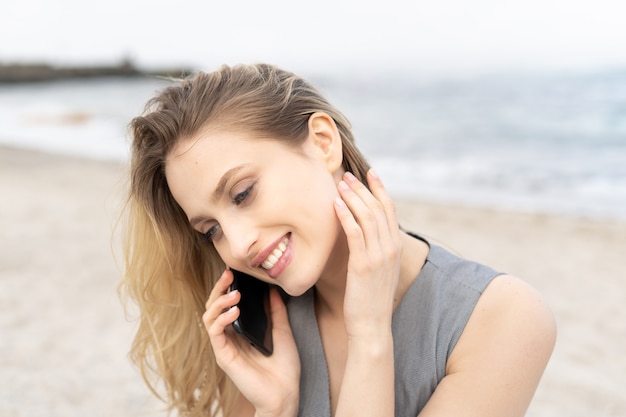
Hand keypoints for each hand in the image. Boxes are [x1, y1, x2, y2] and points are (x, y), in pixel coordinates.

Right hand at [203, 269, 299, 416]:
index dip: (227, 287)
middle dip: (219, 288)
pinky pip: (215, 333)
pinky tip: (234, 311)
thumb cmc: (284, 367)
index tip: (234, 271)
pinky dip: (222, 318)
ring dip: (219, 301)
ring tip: (234, 293)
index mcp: (241, 330)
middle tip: (229, 274)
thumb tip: (272, 290)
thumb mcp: (283, 331)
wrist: (285, 393)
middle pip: (213, 307)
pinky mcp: (223, 356)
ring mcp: (225, 346)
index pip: (227, 303)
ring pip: (209, 317)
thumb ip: (275, 311)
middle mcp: (230, 336)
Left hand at [334, 169, 401, 339]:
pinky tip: (335, 204)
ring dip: (353, 197)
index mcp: (396, 247)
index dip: (379, 189)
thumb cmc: (370, 299)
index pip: (390, 209)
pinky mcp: (363, 264)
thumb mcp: (379, 270)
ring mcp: (379, 256)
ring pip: (367, 216)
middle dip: (363, 188)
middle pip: (379, 208)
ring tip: (339, 185)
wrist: (372, 326)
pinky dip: (346, 215)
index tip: (370, 173)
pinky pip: (355, 233)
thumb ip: (376, 250)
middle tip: (348, 175)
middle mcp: (391, 248)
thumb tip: (365, 234)